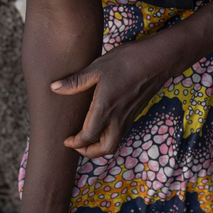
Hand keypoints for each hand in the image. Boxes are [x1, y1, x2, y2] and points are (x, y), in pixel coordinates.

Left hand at [50, 35, 177, 157]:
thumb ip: (76, 81)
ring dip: (100, 146)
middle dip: (89, 152)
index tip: (67, 140)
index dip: (76, 143)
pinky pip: (121, 133)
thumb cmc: (127, 61)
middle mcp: (118, 118)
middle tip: (77, 145)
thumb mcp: (97, 68)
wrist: (157, 60)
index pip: (89, 136)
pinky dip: (109, 137)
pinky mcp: (135, 113)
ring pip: (115, 143)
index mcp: (106, 108)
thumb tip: (54, 88)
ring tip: (88, 138)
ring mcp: (129, 117)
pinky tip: (103, 125)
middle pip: (105, 149)